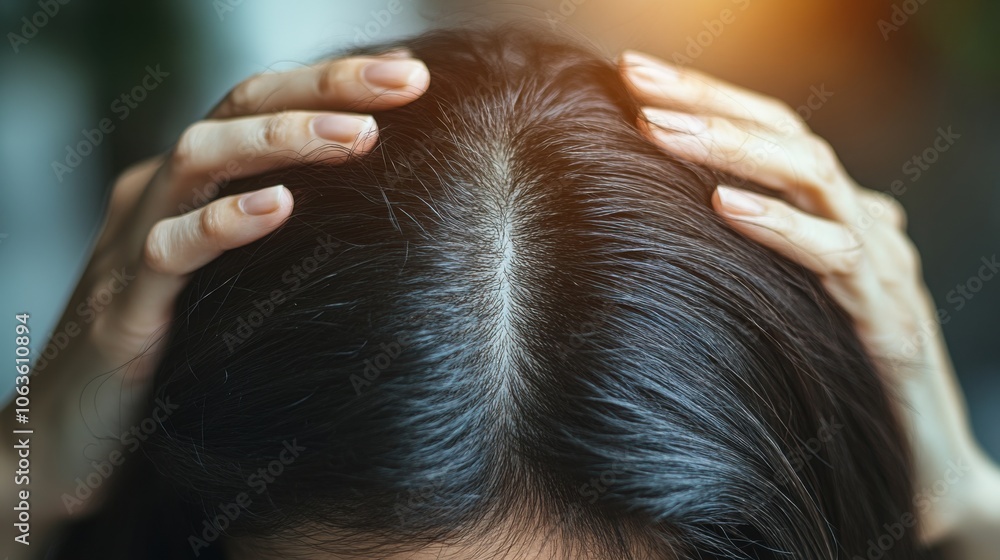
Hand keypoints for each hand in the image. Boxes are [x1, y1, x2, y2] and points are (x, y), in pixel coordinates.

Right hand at [3, 52, 429, 538]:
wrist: (72, 437)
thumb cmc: (175, 353)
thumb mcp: (235, 277)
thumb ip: (281, 234)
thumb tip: (377, 209)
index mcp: (193, 185)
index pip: (261, 102)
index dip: (334, 80)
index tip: (412, 76)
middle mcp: (161, 196)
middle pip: (236, 106)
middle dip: (324, 87)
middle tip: (405, 82)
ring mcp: (135, 245)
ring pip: (199, 160)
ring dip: (282, 138)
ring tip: (360, 135)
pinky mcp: (125, 311)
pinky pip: (168, 251)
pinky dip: (224, 223)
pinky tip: (279, 207)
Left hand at [618, 50, 999, 547]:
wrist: (918, 466)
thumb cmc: (834, 377)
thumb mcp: (782, 297)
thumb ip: (749, 249)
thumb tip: (672, 220)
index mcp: (831, 212)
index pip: (769, 129)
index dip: (704, 95)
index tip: (628, 74)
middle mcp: (859, 222)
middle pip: (786, 134)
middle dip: (707, 102)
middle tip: (634, 80)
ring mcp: (879, 263)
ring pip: (813, 177)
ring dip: (731, 148)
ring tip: (659, 129)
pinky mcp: (888, 316)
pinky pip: (834, 256)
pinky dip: (779, 225)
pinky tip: (723, 205)